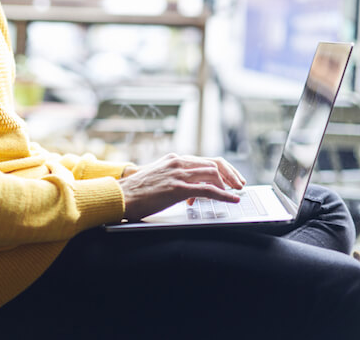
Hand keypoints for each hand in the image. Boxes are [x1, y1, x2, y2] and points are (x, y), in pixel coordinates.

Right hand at [118, 153, 245, 220]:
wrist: (120, 196)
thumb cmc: (135, 192)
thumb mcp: (157, 179)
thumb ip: (173, 179)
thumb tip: (189, 192)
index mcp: (173, 159)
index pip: (204, 160)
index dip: (221, 169)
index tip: (230, 178)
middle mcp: (177, 162)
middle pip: (213, 164)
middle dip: (229, 175)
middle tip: (238, 185)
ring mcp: (178, 174)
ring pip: (213, 174)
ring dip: (228, 184)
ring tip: (236, 193)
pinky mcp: (178, 187)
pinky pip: (208, 190)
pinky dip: (224, 195)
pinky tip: (232, 200)